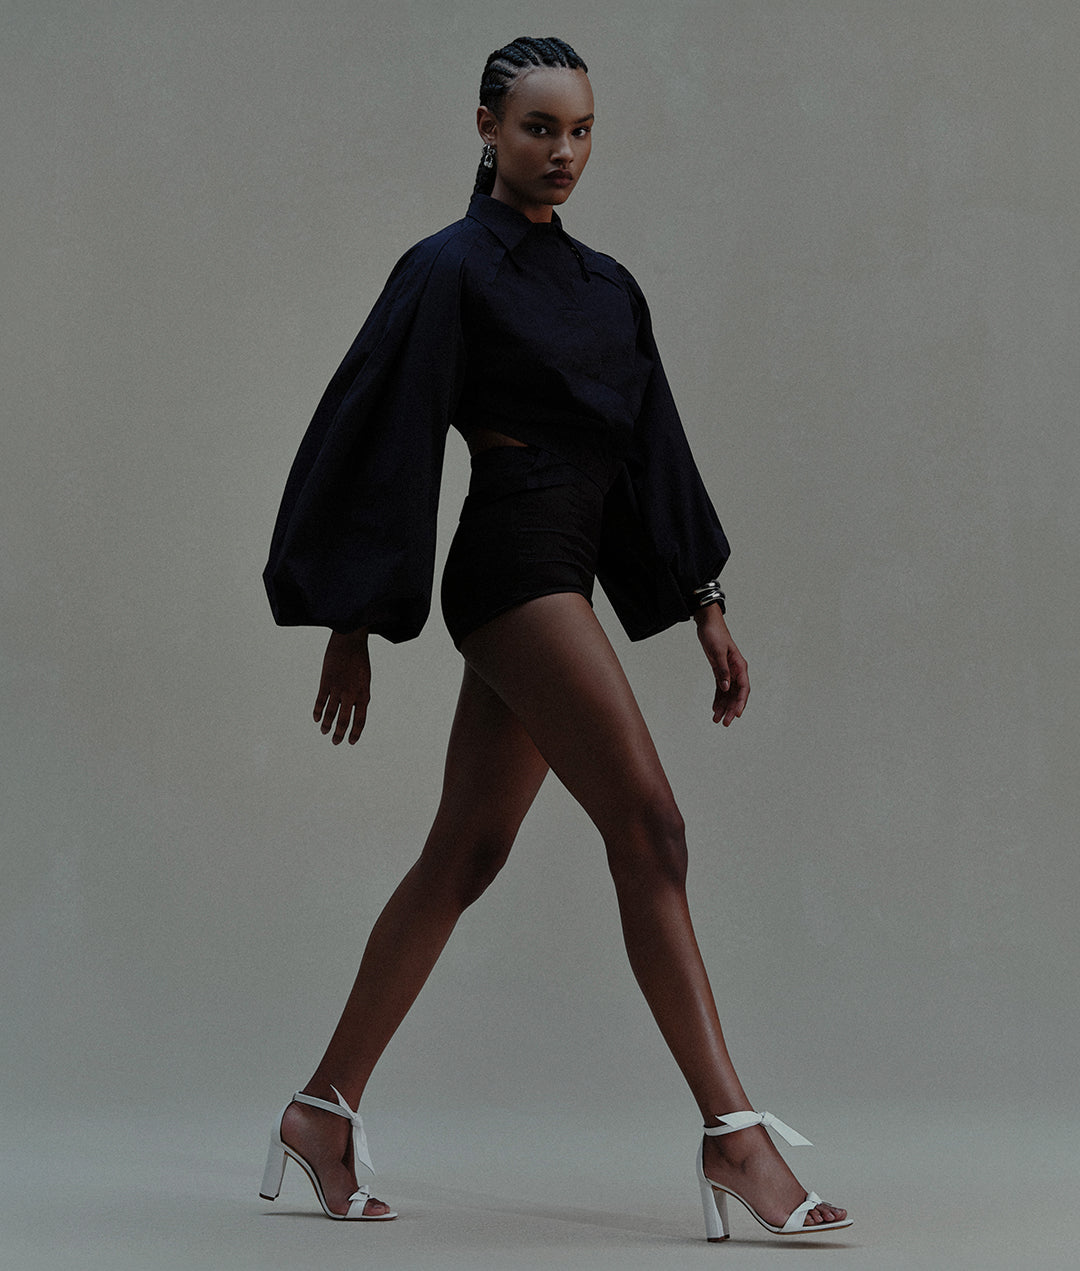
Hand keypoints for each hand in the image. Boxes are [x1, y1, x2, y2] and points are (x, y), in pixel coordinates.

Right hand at [313, 629, 370, 743]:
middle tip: (335, 742)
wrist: (350, 641)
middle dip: (340, 734)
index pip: (360, 720)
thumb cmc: (359, 660)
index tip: (351, 742)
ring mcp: (338, 688)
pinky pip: (320, 701)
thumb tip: (356, 709)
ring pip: (330, 713)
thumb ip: (361, 695)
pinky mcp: (326, 682)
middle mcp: (351, 694)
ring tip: (324, 732)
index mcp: (364, 694)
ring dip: (327, 725)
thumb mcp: (365, 679)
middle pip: (345, 720)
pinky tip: (315, 719)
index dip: (355, 733)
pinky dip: (317, 712)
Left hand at [694, 606, 749, 725]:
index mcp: (740, 665)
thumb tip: (726, 687)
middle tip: (725, 723)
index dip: (741, 702)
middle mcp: (736, 671)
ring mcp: (728, 672)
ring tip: (717, 720)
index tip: (737, 714)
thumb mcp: (717, 652)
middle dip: (731, 709)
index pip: (743, 688)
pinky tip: (714, 709)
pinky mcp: (720, 671)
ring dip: (724, 707)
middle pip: (736, 694)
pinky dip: (718, 699)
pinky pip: (721, 688)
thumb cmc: (715, 635)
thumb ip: (722, 670)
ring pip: (728, 694)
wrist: (708, 624)